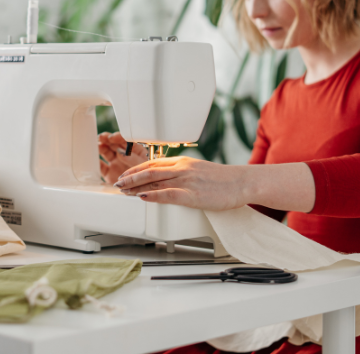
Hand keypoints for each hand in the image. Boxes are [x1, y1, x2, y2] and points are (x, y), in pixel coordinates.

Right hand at [98, 132, 147, 183]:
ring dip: (101, 148)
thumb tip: (121, 152)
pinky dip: (96, 162)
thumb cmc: (148, 177)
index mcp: (135, 150)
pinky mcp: (109, 173)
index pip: (125, 140)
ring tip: (97, 146)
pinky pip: (101, 166)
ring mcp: (116, 163)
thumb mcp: (144, 165)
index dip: (118, 137)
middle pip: (114, 144)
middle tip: (101, 138)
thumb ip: (133, 158)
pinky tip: (94, 159)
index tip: (112, 137)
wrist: (145, 193)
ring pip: (106, 153)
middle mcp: (124, 155)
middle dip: (107, 139)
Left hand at [113, 156, 248, 210]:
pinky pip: (168, 194)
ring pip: (154, 181)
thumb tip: (169, 181)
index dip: (136, 169)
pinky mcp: (192, 195)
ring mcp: (187, 181)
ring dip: (135, 187)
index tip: (125, 175)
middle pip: (149, 171)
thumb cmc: (224, 180)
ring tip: (123, 192)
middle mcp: (182, 168)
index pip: (153, 163)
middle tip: (117, 183)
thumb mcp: (200, 170)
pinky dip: (152, 196)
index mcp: (183, 162)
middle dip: (130, 177)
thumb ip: (184, 173)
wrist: (242, 182)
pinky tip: (142, 198)